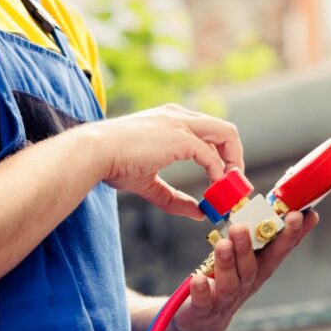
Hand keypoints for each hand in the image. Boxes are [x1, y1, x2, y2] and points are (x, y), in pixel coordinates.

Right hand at [93, 104, 242, 219]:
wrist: (95, 152)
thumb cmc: (114, 165)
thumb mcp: (150, 184)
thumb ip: (175, 199)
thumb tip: (199, 213)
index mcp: (172, 121)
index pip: (209, 133)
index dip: (221, 157)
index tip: (224, 181)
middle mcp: (180, 116)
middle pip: (225, 131)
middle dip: (235, 158)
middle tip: (235, 185)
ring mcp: (181, 124)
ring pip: (227, 135)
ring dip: (233, 163)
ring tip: (230, 188)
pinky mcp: (180, 138)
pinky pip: (211, 155)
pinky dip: (217, 173)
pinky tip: (213, 188)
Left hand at [165, 210, 319, 330]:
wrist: (202, 322)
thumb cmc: (226, 282)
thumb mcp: (244, 259)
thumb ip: (257, 235)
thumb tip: (281, 204)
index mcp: (258, 270)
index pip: (278, 252)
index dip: (290, 236)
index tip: (299, 215)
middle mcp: (245, 286)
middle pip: (251, 268)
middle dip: (248, 247)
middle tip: (241, 227)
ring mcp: (225, 300)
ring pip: (229, 283)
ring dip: (227, 263)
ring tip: (222, 245)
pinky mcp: (203, 311)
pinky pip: (203, 302)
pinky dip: (202, 291)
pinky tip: (198, 278)